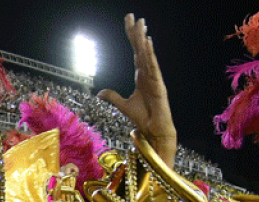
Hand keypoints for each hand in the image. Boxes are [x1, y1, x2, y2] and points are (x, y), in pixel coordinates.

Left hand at [98, 14, 176, 163]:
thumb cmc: (143, 117)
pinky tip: (147, 42)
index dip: (132, 37)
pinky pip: (153, 66)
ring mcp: (154, 77)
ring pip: (147, 54)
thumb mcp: (123, 105)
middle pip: (141, 48)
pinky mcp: (158, 84)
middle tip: (133, 16)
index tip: (129, 22)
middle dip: (137, 32)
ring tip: (141, 24)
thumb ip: (113, 96)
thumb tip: (100, 92)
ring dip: (143, 39)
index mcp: (141, 75)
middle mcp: (148, 72)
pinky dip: (150, 54)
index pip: (136, 51)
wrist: (154, 129)